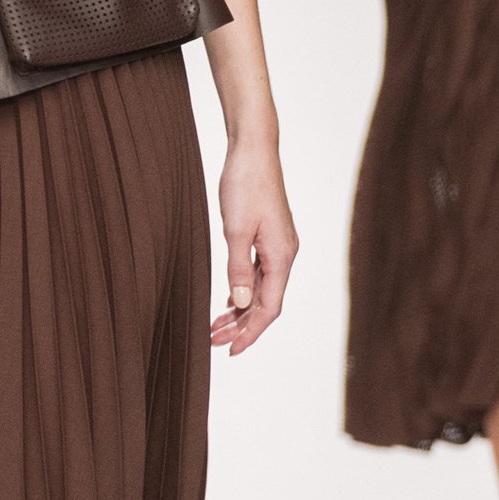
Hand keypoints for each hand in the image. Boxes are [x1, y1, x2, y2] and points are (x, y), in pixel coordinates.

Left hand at [210, 129, 297, 354]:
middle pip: (266, 303)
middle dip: (241, 326)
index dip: (250, 333)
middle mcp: (285, 254)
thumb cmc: (245, 183)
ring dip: (240, 309)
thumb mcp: (235, 229)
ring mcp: (278, 245)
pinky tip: (229, 297)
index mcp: (282, 256)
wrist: (253, 149)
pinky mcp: (269, 235)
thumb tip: (241, 304)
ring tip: (216, 325)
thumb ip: (238, 268)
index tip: (230, 351)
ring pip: (262, 289)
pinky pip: (259, 273)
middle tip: (213, 341)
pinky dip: (243, 289)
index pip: (269, 308)